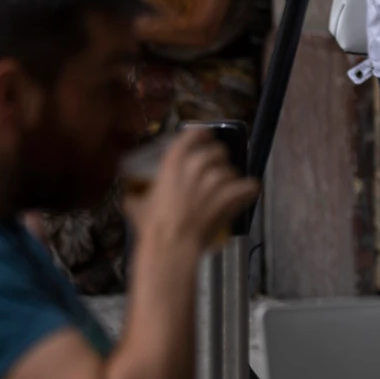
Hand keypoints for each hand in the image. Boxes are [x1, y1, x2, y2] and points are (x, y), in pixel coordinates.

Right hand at [123, 130, 257, 254]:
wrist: (172, 244)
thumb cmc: (152, 226)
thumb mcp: (135, 206)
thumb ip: (136, 195)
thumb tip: (130, 196)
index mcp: (174, 161)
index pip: (194, 134)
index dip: (203, 135)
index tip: (206, 139)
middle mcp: (197, 164)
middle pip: (218, 151)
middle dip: (219, 160)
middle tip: (214, 173)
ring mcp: (216, 179)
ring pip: (232, 170)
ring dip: (230, 179)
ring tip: (225, 192)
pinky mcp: (231, 194)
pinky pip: (249, 185)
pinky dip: (249, 190)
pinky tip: (246, 194)